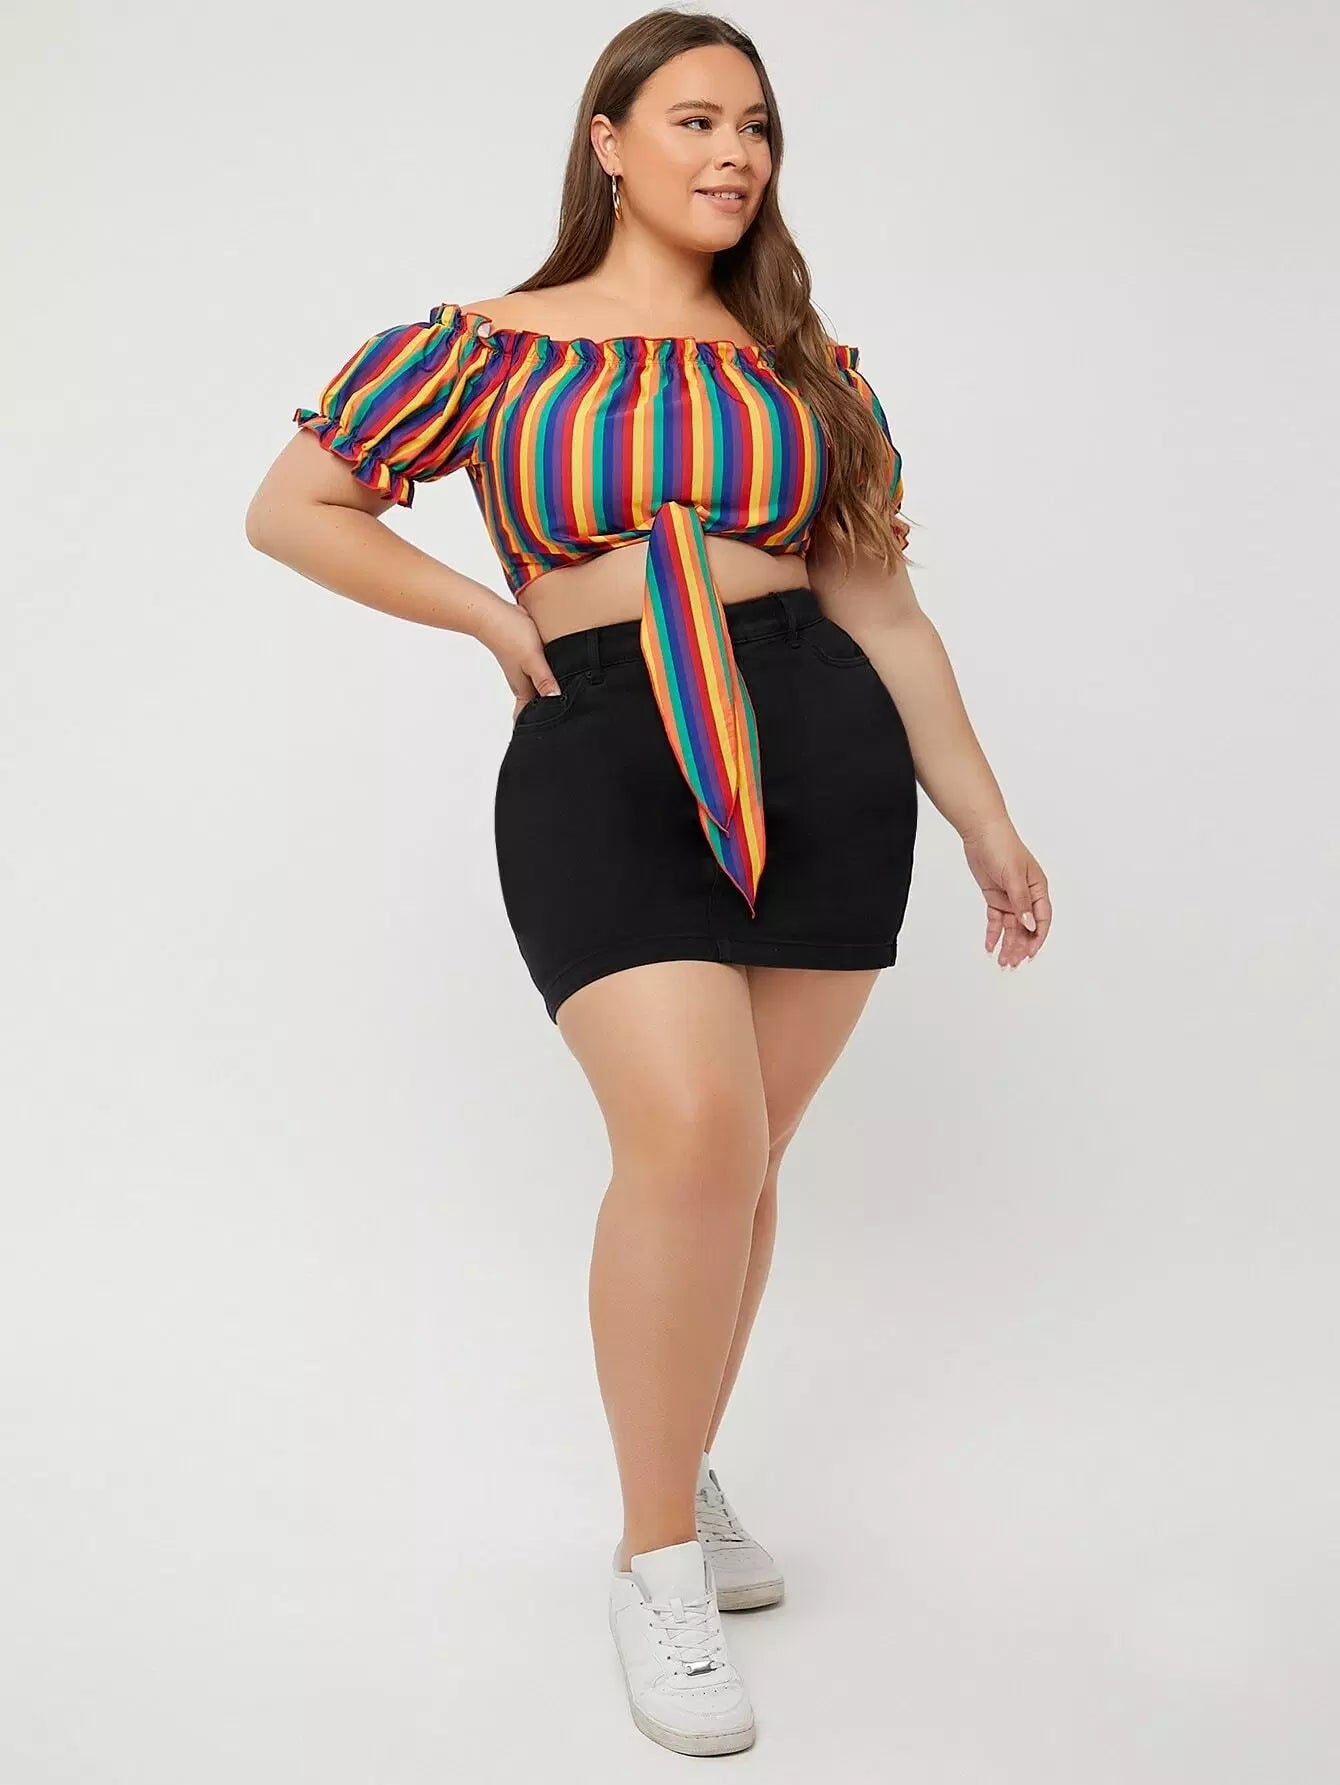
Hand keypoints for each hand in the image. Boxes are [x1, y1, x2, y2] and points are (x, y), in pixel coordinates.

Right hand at [474, 601, 563, 719]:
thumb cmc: (510, 636)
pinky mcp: (527, 660)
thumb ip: (544, 680)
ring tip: (571, 701)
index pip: (531, 717)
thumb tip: (557, 699)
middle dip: (549, 713)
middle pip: (537, 705)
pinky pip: (539, 675)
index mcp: (523, 690)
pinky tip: (561, 676)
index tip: (558, 732)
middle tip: (570, 719)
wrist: (493, 614)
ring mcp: (524, 673)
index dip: (543, 725)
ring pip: (538, 690)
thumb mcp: (533, 659)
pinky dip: (548, 679)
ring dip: (550, 694)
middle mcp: (523, 684)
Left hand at [961, 816, 1051, 968]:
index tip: (1031, 953)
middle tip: (1013, 962)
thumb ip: (1021, 902)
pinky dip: (994, 933)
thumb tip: (1030, 925)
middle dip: (1021, 946)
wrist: (981, 833)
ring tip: (1003, 961)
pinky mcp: (995, 897)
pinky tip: (990, 946)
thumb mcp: (1013, 876)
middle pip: (1027, 927)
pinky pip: (997, 920)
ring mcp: (1010, 897)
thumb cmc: (1003, 847)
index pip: (1042, 918)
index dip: (1038, 937)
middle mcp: (1026, 896)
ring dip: (1008, 944)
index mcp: (1038, 888)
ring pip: (1012, 927)